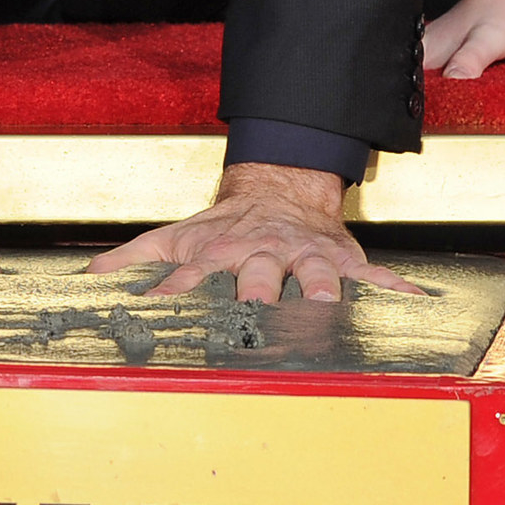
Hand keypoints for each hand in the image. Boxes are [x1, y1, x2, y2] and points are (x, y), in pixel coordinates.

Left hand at [87, 163, 417, 302]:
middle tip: (251, 314)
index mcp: (218, 253)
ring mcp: (302, 258)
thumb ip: (134, 257)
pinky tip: (413, 300)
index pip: (193, 276)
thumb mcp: (175, 235)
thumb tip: (90, 276)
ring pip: (312, 276)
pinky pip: (370, 276)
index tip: (163, 311)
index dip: (176, 293)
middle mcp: (260, 256)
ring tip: (324, 306)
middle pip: (256, 278)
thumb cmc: (225, 224)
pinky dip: (391, 288)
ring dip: (318, 290)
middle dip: (254, 296)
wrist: (280, 190)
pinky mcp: (339, 259)